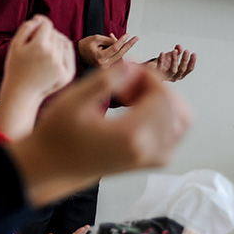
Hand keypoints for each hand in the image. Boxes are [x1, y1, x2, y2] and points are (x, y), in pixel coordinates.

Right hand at [0, 16, 74, 139]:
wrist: (21, 93)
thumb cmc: (16, 68)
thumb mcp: (15, 45)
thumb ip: (26, 28)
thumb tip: (40, 18)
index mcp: (39, 45)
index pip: (46, 24)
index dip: (40, 23)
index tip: (35, 27)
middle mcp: (53, 55)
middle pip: (55, 33)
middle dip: (47, 34)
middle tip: (36, 42)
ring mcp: (61, 66)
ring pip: (64, 42)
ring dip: (56, 41)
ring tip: (45, 48)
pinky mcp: (67, 75)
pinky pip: (69, 55)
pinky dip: (64, 51)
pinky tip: (54, 54)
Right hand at [5, 62, 191, 207]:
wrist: (51, 166)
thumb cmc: (57, 134)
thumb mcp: (73, 101)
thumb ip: (105, 81)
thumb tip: (132, 68)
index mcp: (130, 136)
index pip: (162, 95)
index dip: (148, 75)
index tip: (126, 69)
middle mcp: (147, 150)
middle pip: (175, 106)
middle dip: (155, 86)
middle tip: (126, 82)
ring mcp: (151, 159)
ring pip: (181, 120)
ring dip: (162, 100)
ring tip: (132, 96)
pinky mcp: (150, 162)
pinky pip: (175, 134)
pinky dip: (163, 116)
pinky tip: (137, 109)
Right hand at [77, 32, 138, 68]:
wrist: (78, 54)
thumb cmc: (85, 46)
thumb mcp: (96, 38)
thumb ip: (109, 40)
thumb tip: (120, 41)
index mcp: (100, 58)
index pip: (115, 49)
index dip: (122, 41)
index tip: (127, 35)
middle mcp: (104, 65)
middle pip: (120, 54)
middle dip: (129, 45)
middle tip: (136, 38)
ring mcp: (106, 68)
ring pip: (119, 56)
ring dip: (122, 46)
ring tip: (123, 38)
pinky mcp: (107, 67)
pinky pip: (115, 57)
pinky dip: (118, 50)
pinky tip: (117, 42)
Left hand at [150, 44, 195, 81]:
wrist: (152, 70)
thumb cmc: (165, 64)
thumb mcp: (173, 57)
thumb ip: (177, 51)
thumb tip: (179, 46)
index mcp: (180, 74)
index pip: (188, 69)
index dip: (192, 61)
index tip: (194, 53)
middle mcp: (174, 77)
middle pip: (181, 70)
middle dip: (184, 60)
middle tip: (186, 50)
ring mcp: (166, 77)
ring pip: (173, 70)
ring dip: (174, 60)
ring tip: (174, 50)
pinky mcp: (157, 75)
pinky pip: (160, 68)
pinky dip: (161, 60)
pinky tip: (162, 53)